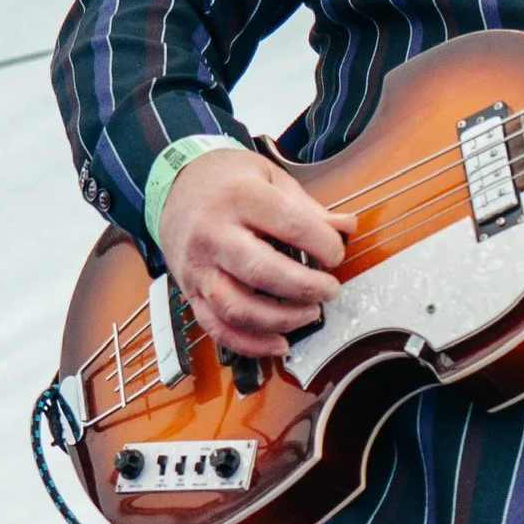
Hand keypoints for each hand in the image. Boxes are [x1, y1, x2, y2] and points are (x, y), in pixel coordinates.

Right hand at [159, 147, 356, 360]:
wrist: (176, 186)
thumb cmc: (228, 182)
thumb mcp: (271, 179)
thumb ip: (308, 209)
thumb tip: (347, 227)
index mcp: (239, 197)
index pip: (291, 226)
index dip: (324, 245)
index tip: (336, 254)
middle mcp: (212, 233)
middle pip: (262, 271)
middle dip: (305, 287)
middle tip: (329, 290)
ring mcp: (198, 266)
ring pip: (238, 307)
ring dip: (281, 320)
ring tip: (310, 314)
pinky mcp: (191, 291)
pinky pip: (217, 327)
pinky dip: (251, 344)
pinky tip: (280, 343)